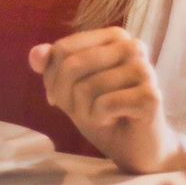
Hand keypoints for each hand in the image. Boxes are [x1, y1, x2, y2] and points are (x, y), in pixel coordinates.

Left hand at [27, 28, 180, 172]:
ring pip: (86, 87)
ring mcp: (144, 70)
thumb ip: (52, 67)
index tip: (62, 98)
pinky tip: (114, 120)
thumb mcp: (71, 88)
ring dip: (85, 111)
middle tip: (81, 112)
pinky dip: (100, 119)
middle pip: (73, 66)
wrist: (137, 147)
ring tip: (101, 116)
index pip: (63, 49)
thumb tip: (36, 53)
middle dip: (66, 96)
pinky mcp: (150, 96)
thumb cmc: (105, 113)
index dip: (52, 79)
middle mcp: (132, 46)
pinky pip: (104, 104)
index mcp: (114, 37)